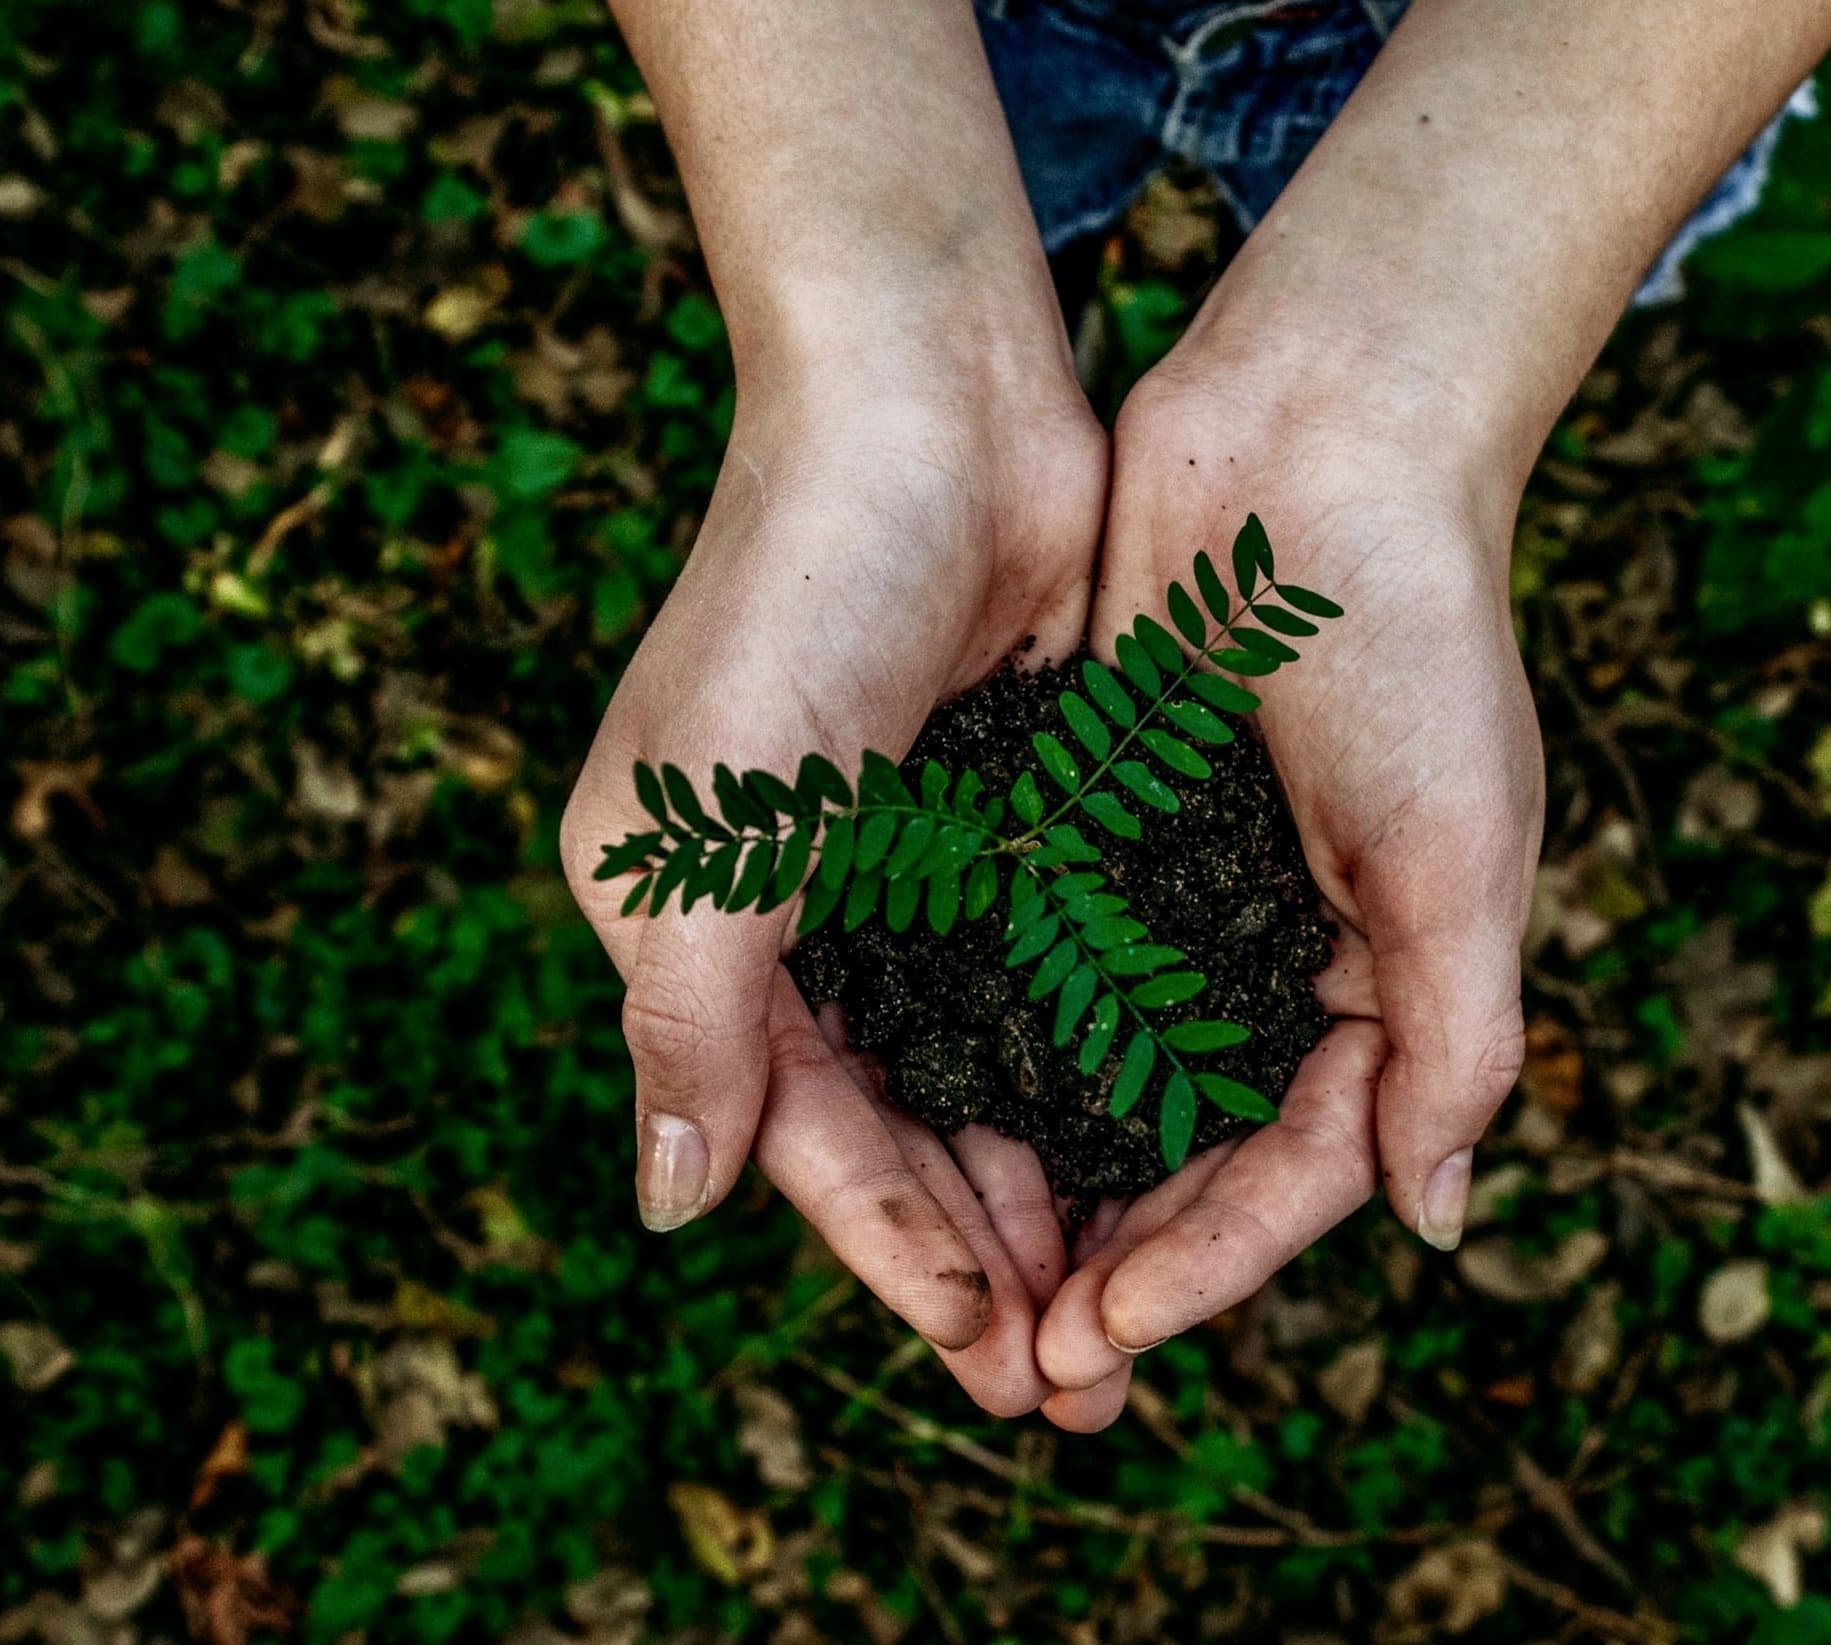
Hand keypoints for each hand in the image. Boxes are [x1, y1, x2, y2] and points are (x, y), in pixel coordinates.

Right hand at [560, 363, 1105, 1414]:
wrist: (931, 399)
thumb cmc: (798, 593)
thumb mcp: (711, 820)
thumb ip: (690, 1019)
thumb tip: (668, 1209)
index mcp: (697, 924)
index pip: (802, 1131)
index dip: (892, 1249)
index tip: (990, 1350)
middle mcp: (800, 914)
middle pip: (900, 1127)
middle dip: (984, 1253)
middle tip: (1078, 1382)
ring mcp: (913, 871)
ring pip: (985, 1073)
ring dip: (1049, 1187)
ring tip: (1129, 1304)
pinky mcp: (1011, 822)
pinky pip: (1053, 982)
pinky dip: (1095, 1070)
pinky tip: (1161, 1151)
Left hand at [1034, 341, 1545, 1422]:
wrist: (1316, 437)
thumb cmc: (1415, 640)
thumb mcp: (1462, 854)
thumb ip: (1455, 1041)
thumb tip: (1434, 1224)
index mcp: (1379, 979)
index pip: (1295, 1167)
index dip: (1210, 1263)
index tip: (1108, 1330)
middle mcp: (1272, 956)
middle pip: (1188, 1153)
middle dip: (1116, 1263)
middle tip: (1025, 1368)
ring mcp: (1174, 896)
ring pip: (1098, 1082)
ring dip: (1043, 1187)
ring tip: (966, 1289)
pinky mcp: (1088, 827)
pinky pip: (1034, 967)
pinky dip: (991, 1048)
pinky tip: (924, 1120)